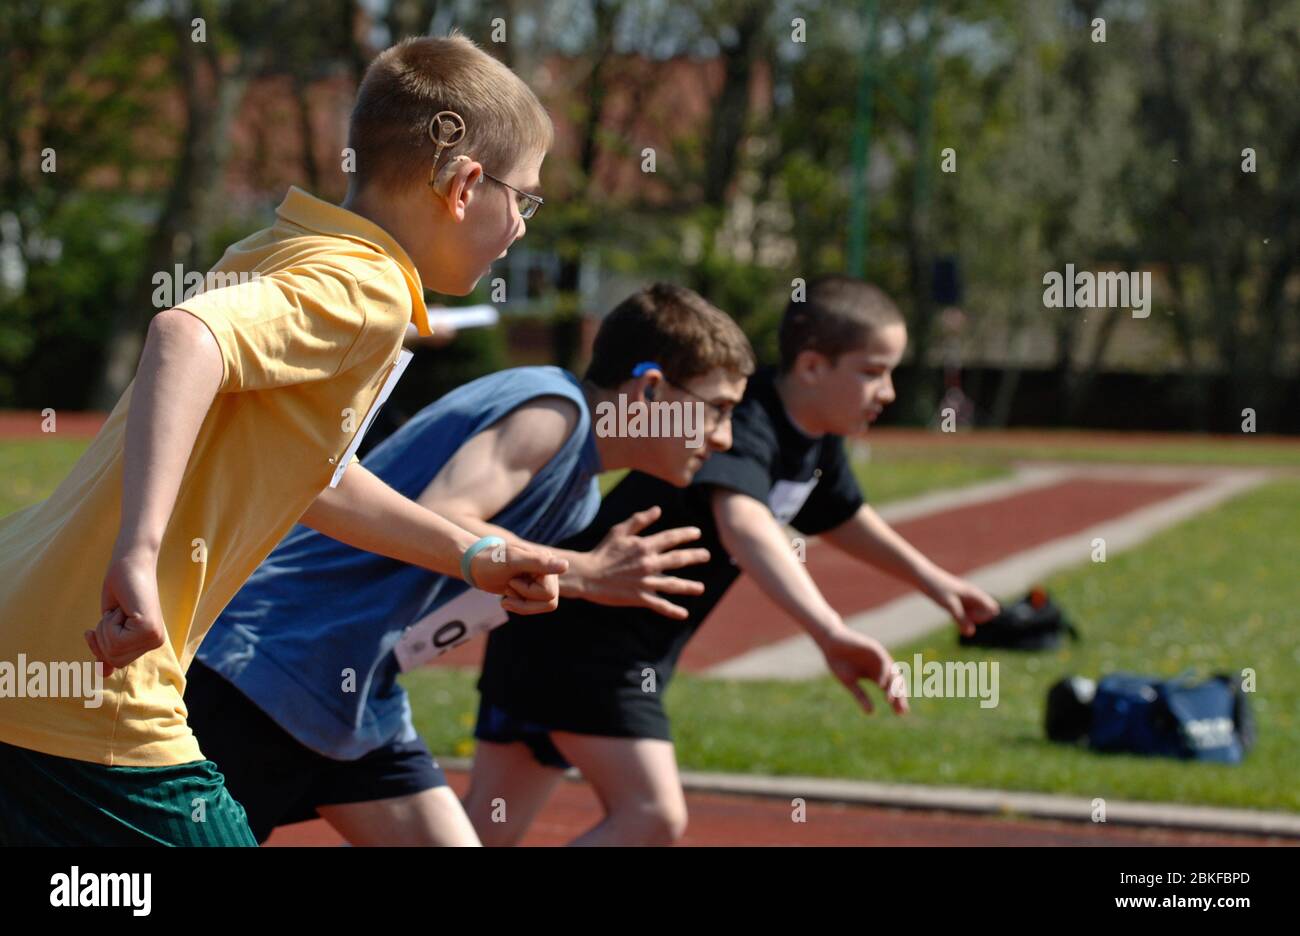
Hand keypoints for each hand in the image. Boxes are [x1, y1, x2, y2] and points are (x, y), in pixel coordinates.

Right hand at [87, 548, 167, 675]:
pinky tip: (122, 607)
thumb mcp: (109, 625)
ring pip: (112, 650)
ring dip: (105, 627)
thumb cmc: (118, 590)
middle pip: (114, 659)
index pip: (115, 662)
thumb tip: (103, 674)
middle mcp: (155, 642)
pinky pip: (114, 640)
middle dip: (102, 637)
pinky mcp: (148, 629)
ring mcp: (154, 637)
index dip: (99, 647)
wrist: (128, 564)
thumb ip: (109, 649)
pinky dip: (109, 622)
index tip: (96, 627)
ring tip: (119, 609)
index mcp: (149, 642)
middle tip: (114, 614)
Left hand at [470, 541, 567, 613]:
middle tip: (508, 587)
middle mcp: (548, 572)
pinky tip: (507, 597)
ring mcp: (542, 582)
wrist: (475, 565)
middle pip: (549, 602)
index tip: (511, 580)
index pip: (549, 593)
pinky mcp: (533, 590)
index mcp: (547, 561)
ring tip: (507, 594)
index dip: (527, 592)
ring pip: (543, 607)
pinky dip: (518, 606)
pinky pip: (534, 608)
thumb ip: (539, 563)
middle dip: (525, 600)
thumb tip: (566, 566)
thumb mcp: (513, 560)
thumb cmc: (492, 561)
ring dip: (521, 604)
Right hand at [576, 506, 709, 618]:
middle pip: (678, 559)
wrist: (587, 575)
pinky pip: (659, 604)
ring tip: (701, 588)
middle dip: (694, 556)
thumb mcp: (619, 531)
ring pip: (673, 584)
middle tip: (707, 555)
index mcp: (644, 546)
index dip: (686, 534)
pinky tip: (684, 614)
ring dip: (689, 587)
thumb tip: (658, 509)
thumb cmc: (602, 551)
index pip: (671, 538)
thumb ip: (639, 520)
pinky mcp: (640, 597)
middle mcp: (648, 563)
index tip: (697, 533)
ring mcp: (645, 581)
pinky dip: (672, 610)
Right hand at [821, 628, 908, 714]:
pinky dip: (884, 674)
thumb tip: (871, 713)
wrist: (830, 642)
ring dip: (893, 686)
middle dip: (899, 696)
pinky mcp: (875, 649)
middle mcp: (880, 666)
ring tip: (890, 700)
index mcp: (875, 674)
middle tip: (901, 711)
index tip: (900, 714)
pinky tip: (881, 685)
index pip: (890, 689)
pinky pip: (884, 662)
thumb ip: (861, 696)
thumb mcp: (850, 682)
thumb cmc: (838, 662)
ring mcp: (879, 657)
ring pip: (892, 673)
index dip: (896, 700)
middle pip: (895, 683)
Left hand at [926, 572, 999, 636]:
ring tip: (954, 611)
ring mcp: (967, 599)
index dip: (983, 617)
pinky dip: (962, 617)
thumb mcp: (949, 605)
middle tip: (960, 615)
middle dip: (977, 619)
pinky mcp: (959, 601)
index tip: (968, 614)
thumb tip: (971, 633)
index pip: (993, 609)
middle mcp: (973, 595)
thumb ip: (960, 618)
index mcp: (975, 593)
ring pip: (976, 614)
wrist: (923, 577)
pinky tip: (951, 612)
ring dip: (968, 619)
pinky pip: (967, 613)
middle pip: (986, 613)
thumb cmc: (936, 588)